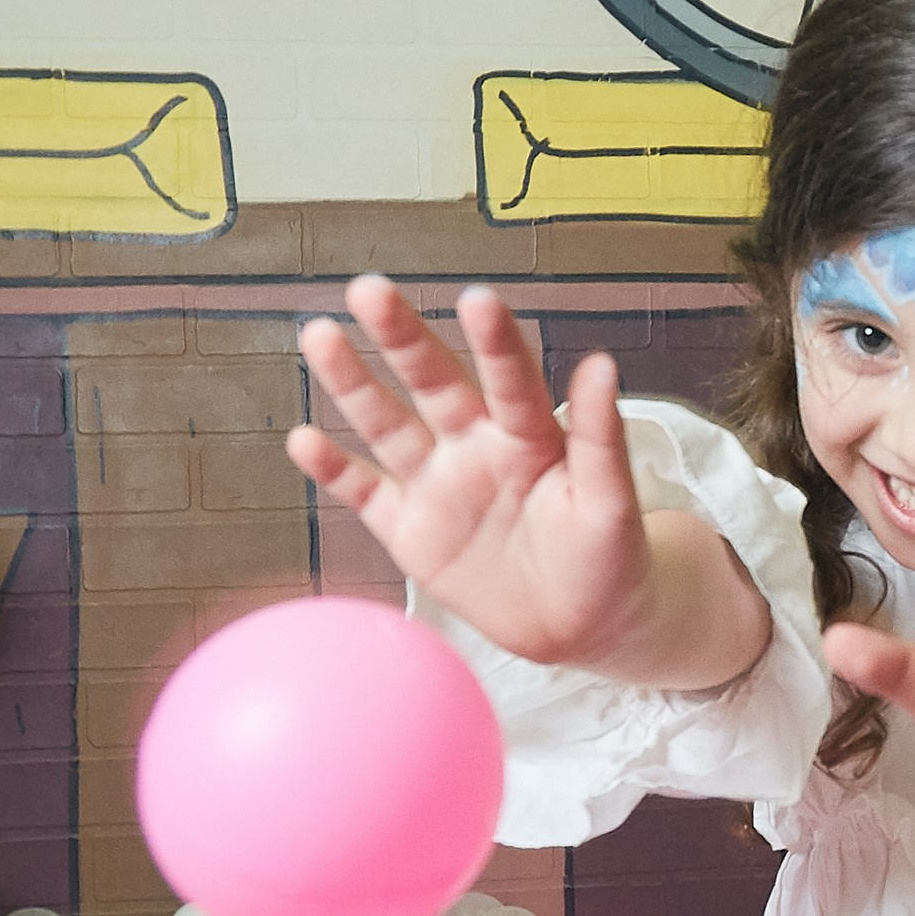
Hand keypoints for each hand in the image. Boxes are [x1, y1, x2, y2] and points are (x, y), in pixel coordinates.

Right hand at [288, 277, 650, 666]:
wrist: (580, 625)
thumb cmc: (608, 558)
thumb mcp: (612, 502)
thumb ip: (601, 437)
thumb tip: (602, 363)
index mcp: (530, 433)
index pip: (509, 378)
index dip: (492, 341)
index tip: (476, 299)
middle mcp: (476, 444)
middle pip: (433, 382)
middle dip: (401, 337)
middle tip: (369, 289)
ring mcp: (438, 482)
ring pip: (388, 423)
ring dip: (353, 383)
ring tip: (320, 335)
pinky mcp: (409, 527)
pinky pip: (365, 493)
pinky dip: (333, 469)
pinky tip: (302, 439)